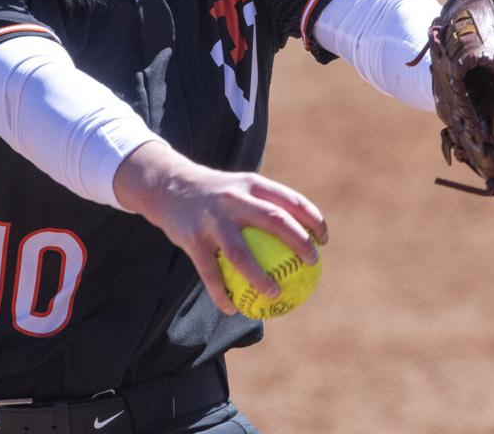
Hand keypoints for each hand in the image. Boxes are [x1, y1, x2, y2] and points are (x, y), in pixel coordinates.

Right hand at [113, 140, 327, 314]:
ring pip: (240, 253)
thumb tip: (300, 236)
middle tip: (312, 264)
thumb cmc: (214, 194)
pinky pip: (210, 272)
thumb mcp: (240, 188)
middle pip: (274, 220)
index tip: (324, 240)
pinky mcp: (192, 237)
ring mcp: (212, 218)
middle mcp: (234, 198)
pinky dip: (222, 293)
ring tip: (275, 294)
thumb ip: (265, 206)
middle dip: (299, 242)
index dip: (313, 219)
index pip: (290, 200)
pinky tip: (232, 309)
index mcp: (251, 184)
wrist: (168, 185)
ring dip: (260, 277)